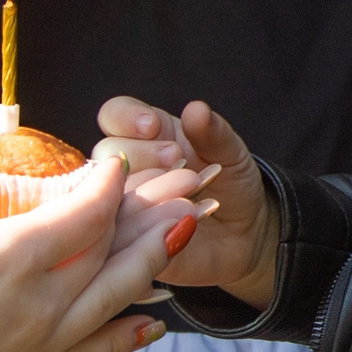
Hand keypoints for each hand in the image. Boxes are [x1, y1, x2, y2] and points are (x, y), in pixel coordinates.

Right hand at [0, 142, 191, 351]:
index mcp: (7, 257)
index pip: (81, 212)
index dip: (106, 185)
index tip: (117, 167)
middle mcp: (39, 301)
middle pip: (112, 252)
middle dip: (150, 217)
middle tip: (184, 192)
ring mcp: (42, 346)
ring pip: (116, 299)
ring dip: (155, 265)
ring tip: (187, 239)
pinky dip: (128, 336)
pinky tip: (152, 326)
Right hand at [96, 97, 277, 309]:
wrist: (245, 233)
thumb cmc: (232, 185)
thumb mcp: (231, 153)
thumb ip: (212, 131)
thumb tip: (196, 109)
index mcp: (146, 135)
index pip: (114, 115)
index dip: (126, 117)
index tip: (151, 126)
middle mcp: (127, 168)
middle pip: (106, 153)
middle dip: (141, 154)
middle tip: (177, 160)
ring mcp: (123, 205)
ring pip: (112, 194)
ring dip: (150, 191)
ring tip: (192, 190)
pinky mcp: (127, 242)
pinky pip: (124, 234)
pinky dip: (154, 225)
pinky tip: (189, 219)